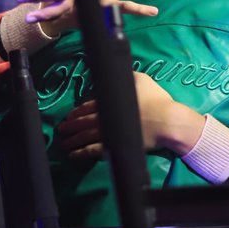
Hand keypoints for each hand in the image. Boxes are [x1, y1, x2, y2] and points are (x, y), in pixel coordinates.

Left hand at [53, 72, 204, 158]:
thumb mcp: (142, 79)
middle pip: (84, 121)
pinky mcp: (114, 146)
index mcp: (111, 99)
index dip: (79, 110)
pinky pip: (93, 151)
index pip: (91, 105)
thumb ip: (127, 76)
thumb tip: (118, 72)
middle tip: (61, 128)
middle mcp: (106, 116)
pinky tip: (73, 155)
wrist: (167, 121)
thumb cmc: (156, 99)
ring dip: (73, 139)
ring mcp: (108, 132)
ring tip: (63, 143)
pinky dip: (81, 153)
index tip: (70, 115)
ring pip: (85, 136)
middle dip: (71, 124)